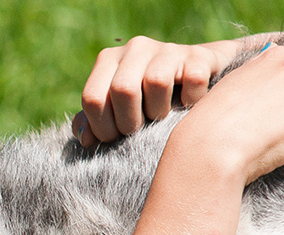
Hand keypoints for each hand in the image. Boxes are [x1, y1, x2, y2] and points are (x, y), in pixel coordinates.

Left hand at [73, 36, 242, 144]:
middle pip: (123, 89)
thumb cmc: (146, 103)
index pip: (92, 98)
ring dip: (160, 112)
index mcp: (108, 60)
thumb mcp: (116, 113)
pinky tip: (188, 105)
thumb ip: (93, 124)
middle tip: (139, 131)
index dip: (102, 128)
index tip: (115, 138)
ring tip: (162, 115)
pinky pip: (192, 80)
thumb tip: (85, 139)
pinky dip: (190, 102)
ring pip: (156, 82)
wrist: (194, 80)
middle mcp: (135, 48)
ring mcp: (167, 49)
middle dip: (130, 123)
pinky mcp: (198, 55)